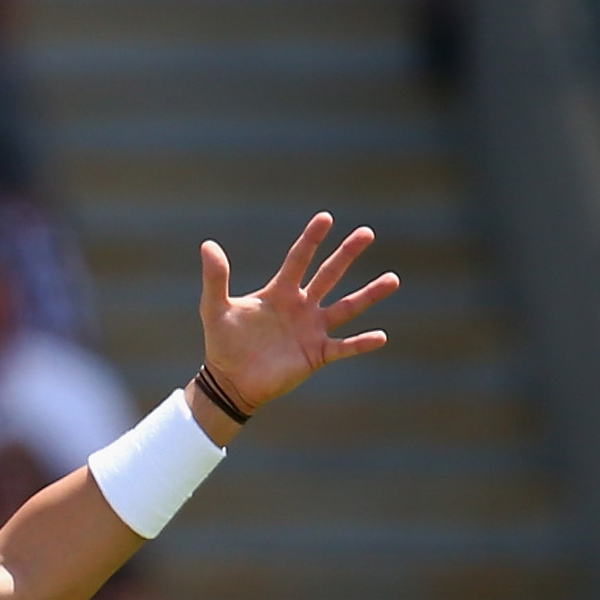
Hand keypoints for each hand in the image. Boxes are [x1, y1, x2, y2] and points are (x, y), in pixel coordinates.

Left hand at [196, 212, 394, 424]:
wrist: (230, 382)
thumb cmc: (222, 344)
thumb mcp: (215, 308)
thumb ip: (216, 278)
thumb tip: (207, 244)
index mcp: (280, 291)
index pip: (299, 258)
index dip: (311, 239)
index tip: (326, 218)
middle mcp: (301, 306)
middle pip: (329, 275)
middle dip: (347, 254)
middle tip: (367, 233)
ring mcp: (312, 330)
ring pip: (346, 307)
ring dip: (369, 294)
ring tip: (392, 279)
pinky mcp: (317, 354)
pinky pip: (344, 347)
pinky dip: (361, 343)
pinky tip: (380, 336)